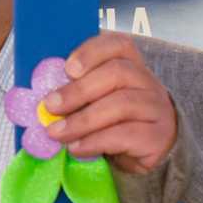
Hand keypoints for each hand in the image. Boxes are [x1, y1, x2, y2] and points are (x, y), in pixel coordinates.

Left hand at [40, 33, 178, 174]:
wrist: (145, 158)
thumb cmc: (112, 125)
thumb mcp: (95, 104)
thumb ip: (77, 95)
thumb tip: (44, 100)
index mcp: (131, 66)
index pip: (119, 45)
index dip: (92, 52)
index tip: (67, 69)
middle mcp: (148, 82)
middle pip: (117, 73)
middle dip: (78, 90)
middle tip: (50, 106)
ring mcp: (157, 109)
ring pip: (121, 104)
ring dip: (82, 120)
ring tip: (56, 133)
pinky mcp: (158, 137)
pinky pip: (128, 134)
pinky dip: (96, 141)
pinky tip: (77, 148)